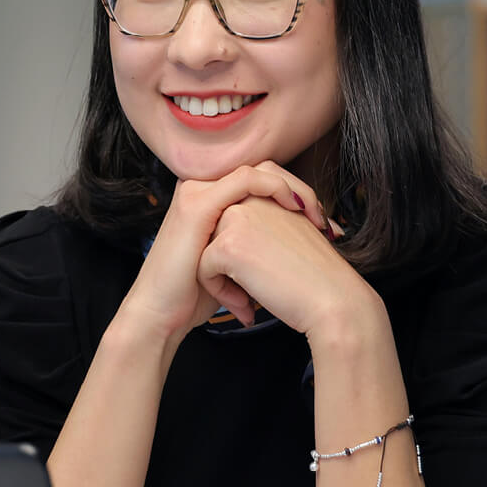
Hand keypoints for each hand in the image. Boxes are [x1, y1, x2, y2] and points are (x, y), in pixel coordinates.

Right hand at [116, 162, 331, 344]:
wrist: (161, 315)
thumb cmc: (194, 296)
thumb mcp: (232, 265)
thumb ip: (255, 246)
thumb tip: (297, 246)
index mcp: (209, 199)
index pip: (263, 183)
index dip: (297, 197)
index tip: (323, 227)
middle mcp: (201, 189)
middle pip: (265, 171)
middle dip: (302, 193)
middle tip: (326, 223)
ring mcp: (197, 192)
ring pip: (260, 171)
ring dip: (295, 190)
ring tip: (316, 217)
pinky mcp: (198, 203)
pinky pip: (247, 180)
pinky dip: (277, 190)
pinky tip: (296, 208)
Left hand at [196, 169, 368, 336]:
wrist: (334, 300)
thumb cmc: (317, 274)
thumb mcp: (291, 232)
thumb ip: (263, 223)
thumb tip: (235, 236)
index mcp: (268, 191)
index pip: (233, 216)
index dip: (242, 248)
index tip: (264, 272)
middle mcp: (250, 197)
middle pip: (214, 232)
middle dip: (227, 262)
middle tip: (255, 287)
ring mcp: (237, 219)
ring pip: (204, 250)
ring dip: (222, 279)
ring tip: (249, 298)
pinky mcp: (228, 245)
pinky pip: (203, 270)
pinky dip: (221, 292)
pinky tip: (247, 305)